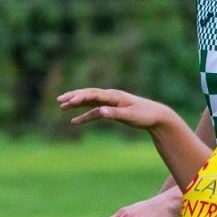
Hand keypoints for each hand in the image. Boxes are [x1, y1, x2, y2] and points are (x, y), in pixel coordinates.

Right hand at [58, 88, 172, 131]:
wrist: (156, 116)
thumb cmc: (145, 115)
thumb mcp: (130, 115)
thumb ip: (115, 113)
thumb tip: (100, 111)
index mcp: (114, 95)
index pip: (94, 94)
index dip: (81, 97)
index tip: (69, 102)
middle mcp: (110, 96)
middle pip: (88, 94)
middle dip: (74, 96)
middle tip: (60, 100)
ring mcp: (110, 102)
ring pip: (89, 102)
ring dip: (76, 104)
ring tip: (61, 106)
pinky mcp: (111, 109)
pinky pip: (94, 112)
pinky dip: (84, 116)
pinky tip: (74, 122)